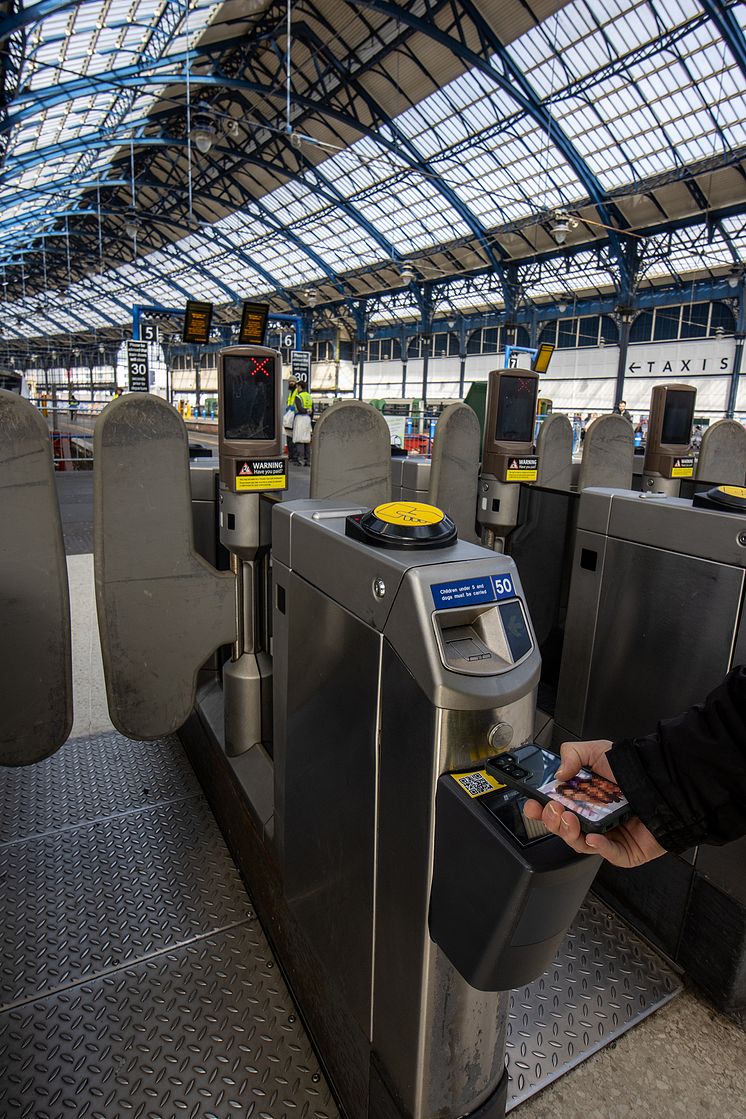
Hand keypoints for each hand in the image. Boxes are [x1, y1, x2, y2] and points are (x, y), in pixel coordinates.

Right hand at [523, 739, 665, 867]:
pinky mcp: (625, 851)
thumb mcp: (598, 751)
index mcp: (582, 799)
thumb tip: (558, 774)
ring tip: (568, 819)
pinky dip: (598, 848)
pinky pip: (608, 855)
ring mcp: (608, 836)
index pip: (554, 808)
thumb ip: (573, 754)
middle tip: (552, 809)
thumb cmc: (633, 770)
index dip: (540, 808)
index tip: (531, 803)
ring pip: (580, 843)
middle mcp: (593, 819)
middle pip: (563, 828)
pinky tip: (593, 837)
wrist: (664, 781)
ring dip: (568, 833)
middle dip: (551, 821)